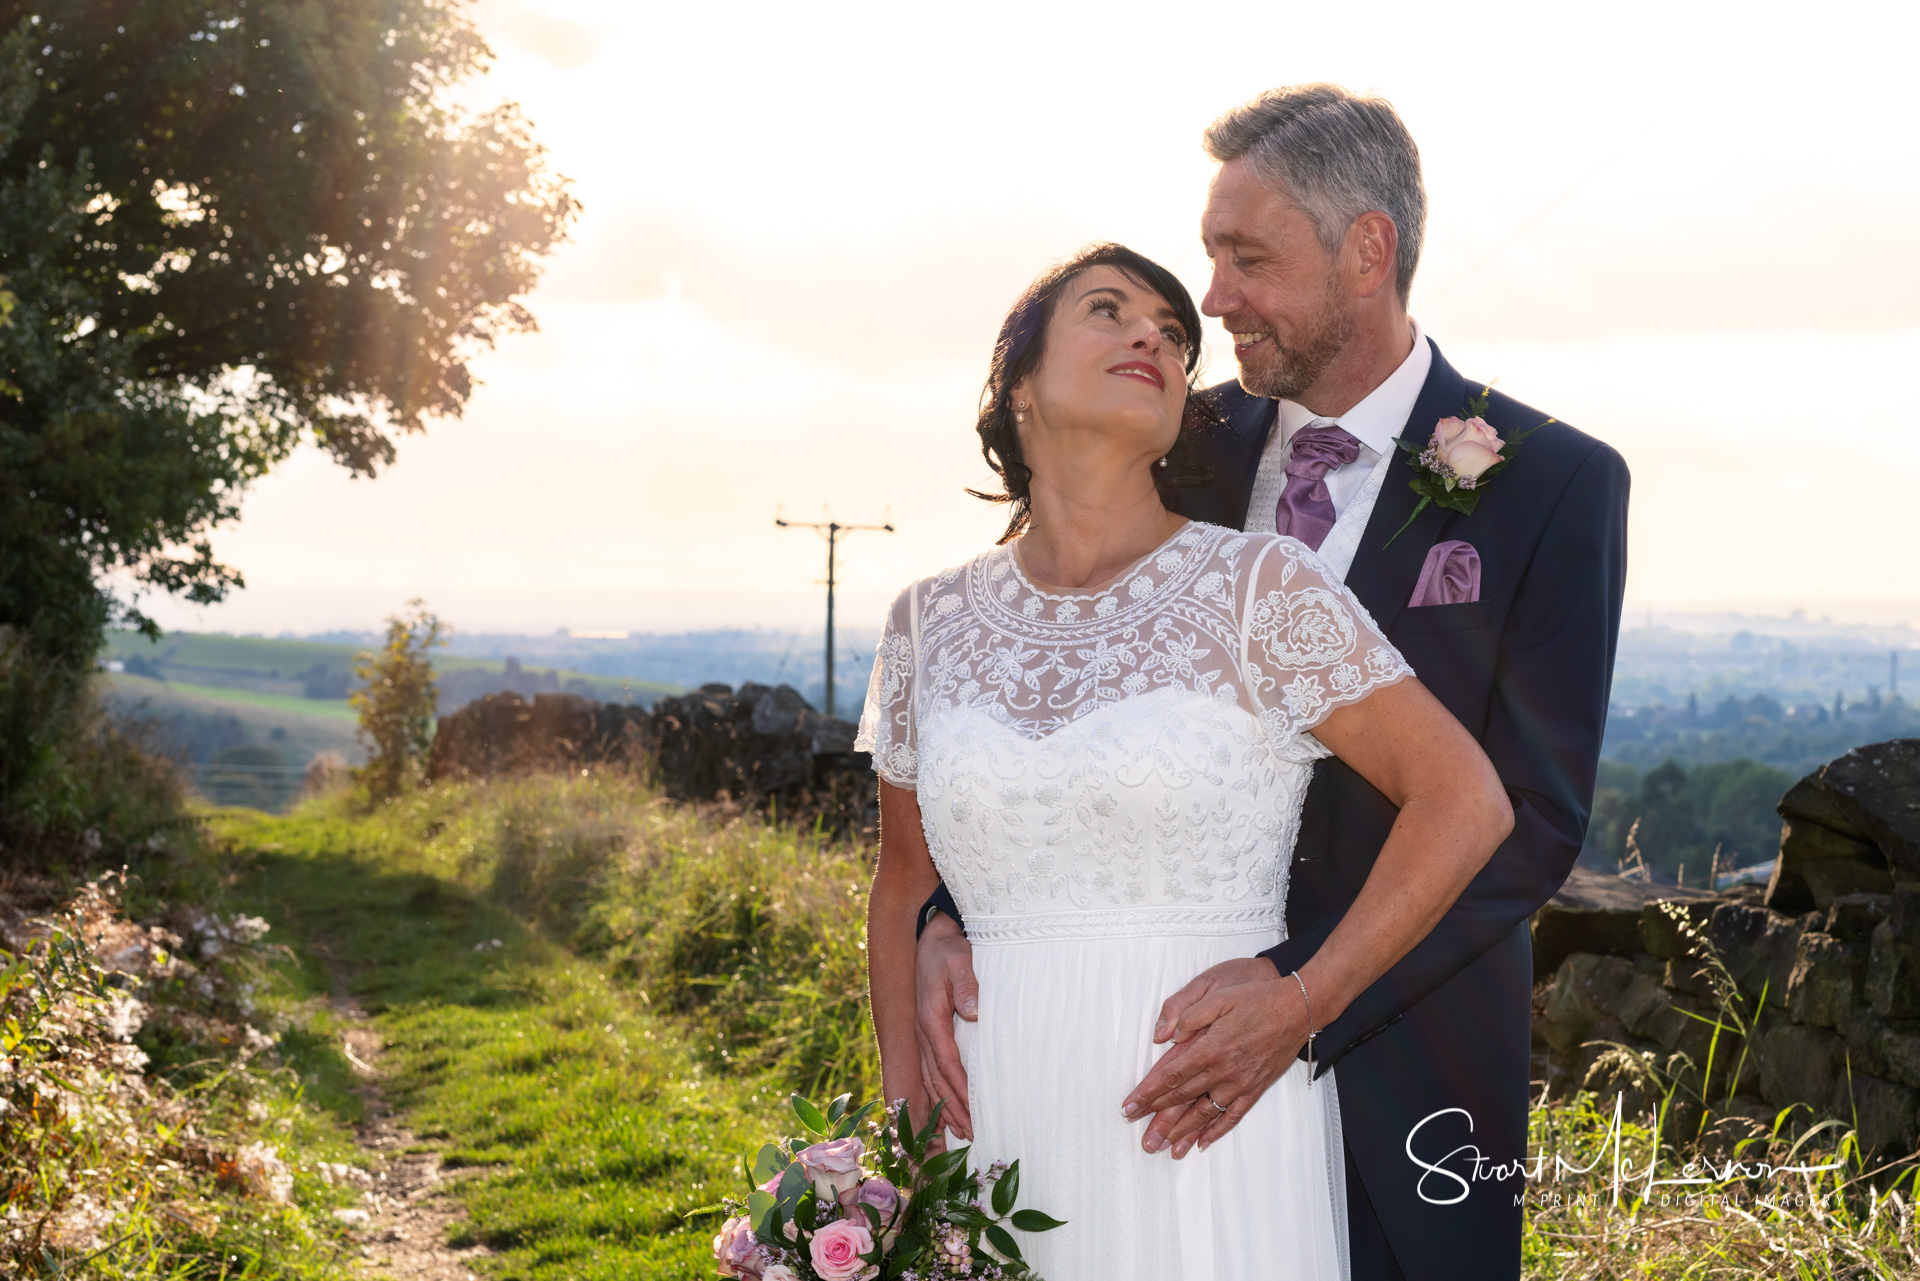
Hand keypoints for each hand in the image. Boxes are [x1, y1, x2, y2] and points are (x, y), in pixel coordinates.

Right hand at [914, 912, 977, 1140]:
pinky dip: (937, 1094)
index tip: (974, 1111)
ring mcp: (922, 1036)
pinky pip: (929, 1071)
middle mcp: (923, 1033)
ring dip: (944, 1107)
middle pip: (936, 1079)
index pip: (947, 1062)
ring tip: (961, 1132)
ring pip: (931, 1080)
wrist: (932, 938)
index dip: (959, 1089)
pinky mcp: (927, 1035)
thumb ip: (967, 984)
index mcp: (930, 1019)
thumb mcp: (958, 960)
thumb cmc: (949, 951)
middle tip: (972, 1134)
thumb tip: (974, 1011)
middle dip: (953, 1108)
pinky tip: (947, 1111)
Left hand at [1121, 958, 1308, 1158]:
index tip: (1129, 1106)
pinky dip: (1215, 1131)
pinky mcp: (1255, 1088)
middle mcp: (1223, 1071)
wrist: (1298, 1009)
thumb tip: (1165, 1035)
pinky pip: (1232, 1116)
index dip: (1148, 1093)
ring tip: (1163, 1149)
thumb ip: (1188, 1014)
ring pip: (1204, 1114)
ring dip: (1182, 1133)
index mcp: (1211, 1047)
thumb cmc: (1256, 997)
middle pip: (1183, 1100)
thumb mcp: (1218, 993)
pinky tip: (1201, 1143)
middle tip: (1140, 1136)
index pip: (1171, 1076)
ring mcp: (1240, 1083)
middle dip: (1158, 1119)